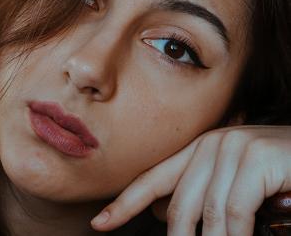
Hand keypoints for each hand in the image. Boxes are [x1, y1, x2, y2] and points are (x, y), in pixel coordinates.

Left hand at [90, 125, 290, 234]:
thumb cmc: (281, 176)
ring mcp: (232, 147)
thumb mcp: (236, 186)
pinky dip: (234, 235)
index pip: (153, 178)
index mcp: (199, 150)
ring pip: (207, 213)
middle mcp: (210, 144)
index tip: (99, 222)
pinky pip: (234, 211)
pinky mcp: (256, 157)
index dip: (125, 202)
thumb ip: (203, 196)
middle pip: (177, 203)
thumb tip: (166, 215)